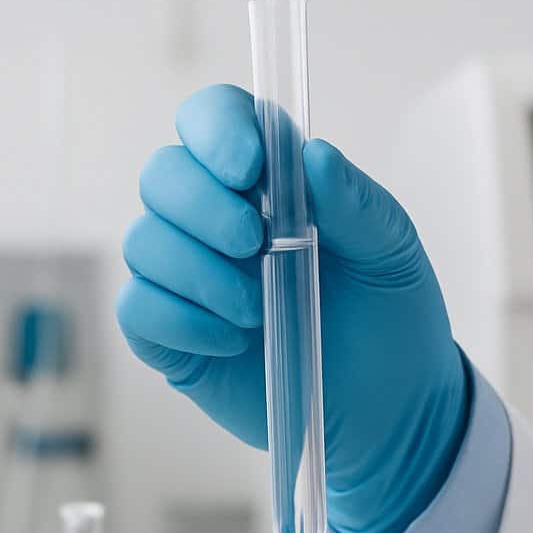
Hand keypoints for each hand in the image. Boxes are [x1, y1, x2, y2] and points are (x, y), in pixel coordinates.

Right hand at [117, 84, 469, 532]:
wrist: (393, 413)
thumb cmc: (393, 323)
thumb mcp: (393, 255)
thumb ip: (358, 203)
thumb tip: (314, 154)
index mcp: (270, 183)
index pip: (213, 119)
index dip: (215, 128)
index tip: (248, 167)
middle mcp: (218, 220)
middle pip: (163, 175)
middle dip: (202, 205)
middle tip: (254, 242)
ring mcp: (190, 278)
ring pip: (144, 242)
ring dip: (198, 271)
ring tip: (258, 310)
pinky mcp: (174, 336)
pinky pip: (138, 309)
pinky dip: (181, 320)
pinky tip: (232, 342)